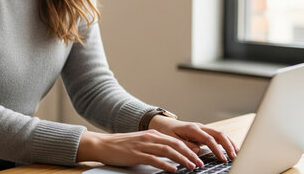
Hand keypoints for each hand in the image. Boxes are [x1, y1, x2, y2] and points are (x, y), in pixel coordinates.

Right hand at [76, 130, 204, 171]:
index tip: (198, 157)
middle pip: (175, 144)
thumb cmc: (122, 146)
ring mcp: (143, 145)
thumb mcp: (142, 142)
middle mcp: (150, 137)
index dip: (189, 149)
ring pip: (168, 151)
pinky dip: (165, 164)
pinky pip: (154, 159)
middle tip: (199, 163)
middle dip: (190, 154)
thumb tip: (170, 155)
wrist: (103, 144)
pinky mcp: (136, 154)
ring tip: (191, 167)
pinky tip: (173, 169)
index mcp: (153, 134)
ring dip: (182, 159)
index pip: (176, 141)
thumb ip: (155, 146)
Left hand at [148, 115, 238, 161]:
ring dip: (229, 143)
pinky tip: (232, 148)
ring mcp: (203, 129)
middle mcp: (200, 127)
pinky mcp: (204, 133)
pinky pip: (218, 136)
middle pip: (218, 134)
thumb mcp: (172, 140)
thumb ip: (185, 145)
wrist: (165, 124)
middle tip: (233, 156)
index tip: (222, 158)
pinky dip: (226, 142)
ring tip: (237, 153)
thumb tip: (197, 151)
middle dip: (228, 145)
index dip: (217, 149)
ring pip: (220, 134)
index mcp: (192, 128)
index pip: (209, 138)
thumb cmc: (167, 132)